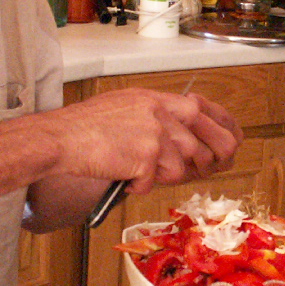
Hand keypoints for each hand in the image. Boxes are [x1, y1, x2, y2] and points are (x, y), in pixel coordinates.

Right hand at [48, 88, 242, 193]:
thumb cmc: (86, 126)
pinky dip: (138, 186)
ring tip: (133, 169)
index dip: (216, 131)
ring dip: (158, 176)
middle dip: (191, 165)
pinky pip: (154, 182)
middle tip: (168, 169)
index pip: (202, 110)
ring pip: (179, 168)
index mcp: (157, 99)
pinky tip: (121, 174)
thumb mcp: (126, 105)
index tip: (222, 148)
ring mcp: (155, 134)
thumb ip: (156, 114)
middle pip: (199, 145)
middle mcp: (161, 113)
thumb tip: (181, 136)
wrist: (62, 138)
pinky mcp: (146, 156)